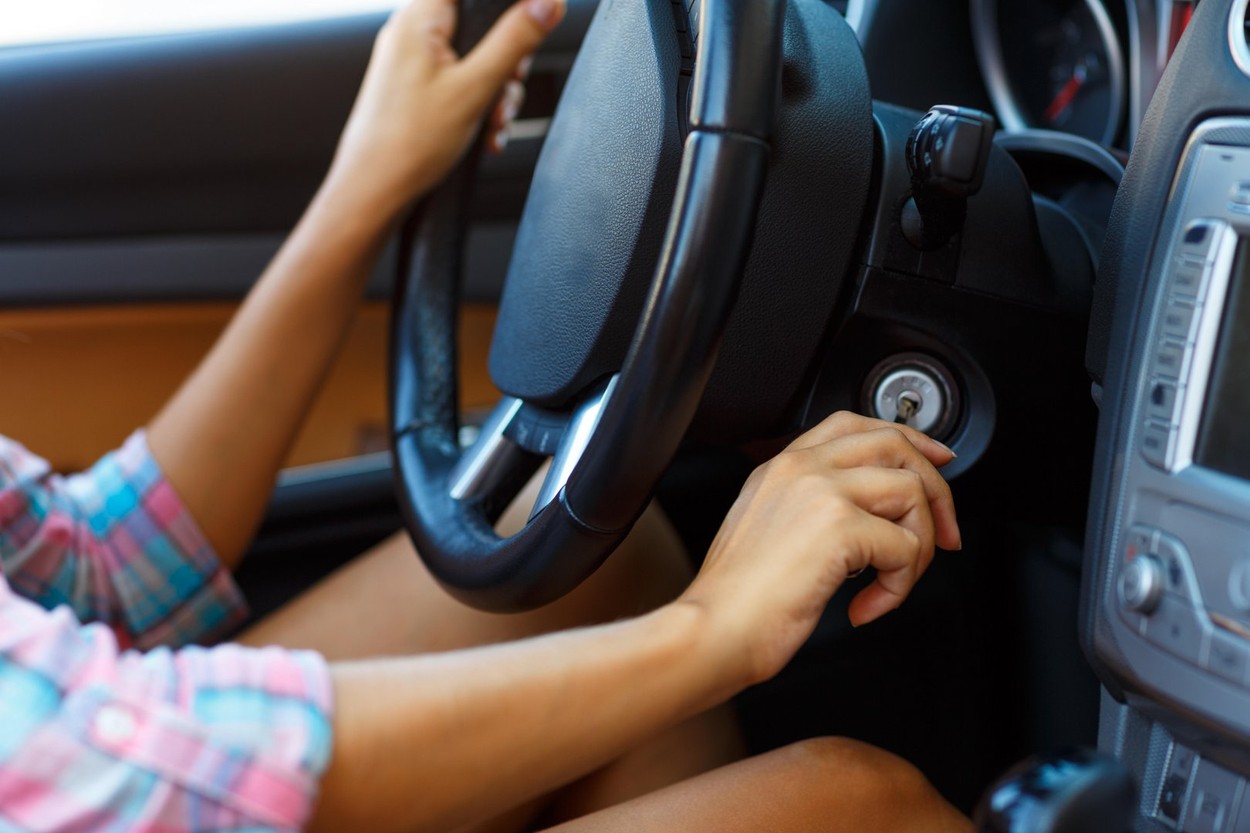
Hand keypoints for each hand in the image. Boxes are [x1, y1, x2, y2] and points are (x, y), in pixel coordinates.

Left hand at [326, 0, 564, 218]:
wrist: (376, 191)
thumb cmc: (407, 143)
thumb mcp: (475, 88)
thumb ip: (515, 40)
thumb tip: (547, 3)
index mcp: (421, 18)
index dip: (507, 9)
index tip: (528, 29)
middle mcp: (413, 33)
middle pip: (482, 26)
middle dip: (506, 62)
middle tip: (506, 88)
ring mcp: (414, 63)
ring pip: (475, 59)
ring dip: (496, 92)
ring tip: (493, 122)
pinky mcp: (417, 89)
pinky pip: (461, 83)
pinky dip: (478, 105)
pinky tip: (483, 133)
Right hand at [679, 412, 960, 687]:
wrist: (715, 630)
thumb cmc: (737, 600)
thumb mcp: (768, 531)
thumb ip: (812, 508)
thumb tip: (875, 518)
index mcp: (782, 467)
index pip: (854, 424)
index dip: (906, 440)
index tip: (935, 463)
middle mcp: (802, 468)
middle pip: (896, 446)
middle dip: (936, 492)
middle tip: (944, 539)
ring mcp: (820, 491)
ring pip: (912, 494)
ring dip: (919, 548)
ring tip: (890, 584)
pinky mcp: (839, 526)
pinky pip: (906, 548)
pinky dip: (899, 587)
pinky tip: (866, 606)